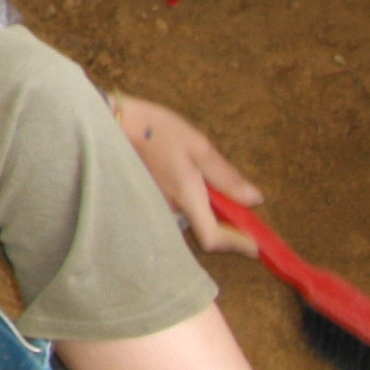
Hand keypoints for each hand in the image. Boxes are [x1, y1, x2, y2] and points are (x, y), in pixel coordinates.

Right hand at [109, 95, 263, 252]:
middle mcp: (171, 209)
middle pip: (204, 230)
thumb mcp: (199, 146)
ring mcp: (157, 205)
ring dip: (207, 210)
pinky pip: (177, 209)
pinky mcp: (149, 198)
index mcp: (187, 197)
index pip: (214, 238)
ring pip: (191, 218)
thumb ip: (226, 176)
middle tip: (239, 206)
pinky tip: (190, 179)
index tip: (256, 246)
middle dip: (225, 224)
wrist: (113, 123)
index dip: (237, 245)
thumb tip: (253, 200)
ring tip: (211, 184)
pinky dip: (192, 202)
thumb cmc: (157, 131)